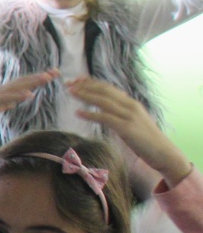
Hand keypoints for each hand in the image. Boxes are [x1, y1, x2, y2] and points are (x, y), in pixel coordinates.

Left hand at [70, 77, 191, 186]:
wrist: (164, 153)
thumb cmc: (146, 140)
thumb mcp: (132, 122)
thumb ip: (119, 114)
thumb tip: (104, 110)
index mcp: (131, 103)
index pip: (108, 88)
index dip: (91, 82)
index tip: (76, 79)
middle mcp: (130, 106)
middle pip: (104, 91)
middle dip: (84, 86)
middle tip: (68, 84)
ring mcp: (129, 116)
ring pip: (103, 101)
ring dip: (84, 95)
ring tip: (70, 93)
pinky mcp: (127, 128)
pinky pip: (105, 118)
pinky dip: (90, 114)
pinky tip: (78, 113)